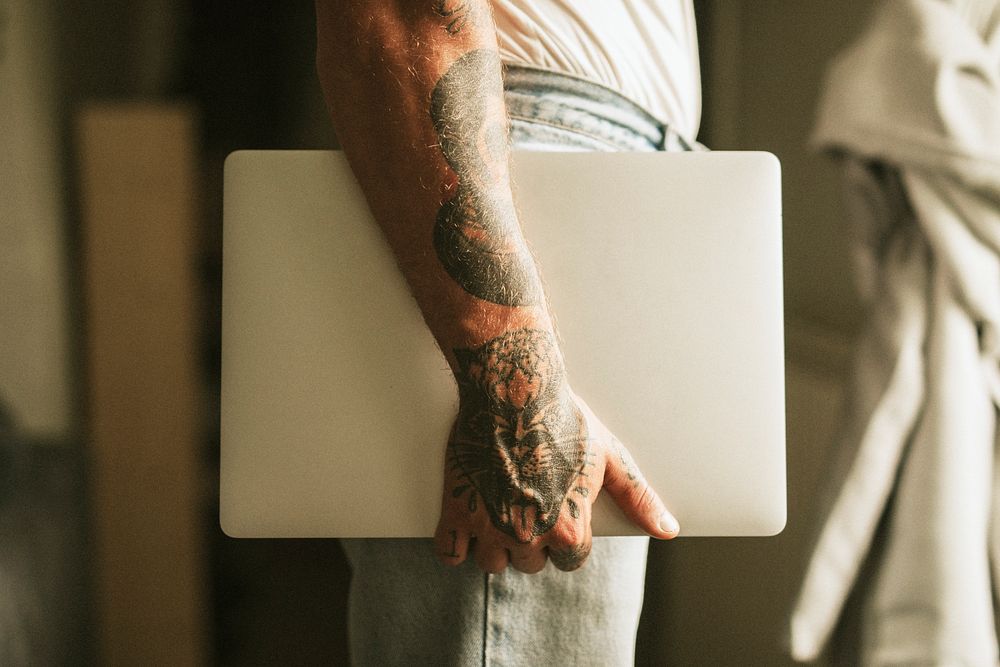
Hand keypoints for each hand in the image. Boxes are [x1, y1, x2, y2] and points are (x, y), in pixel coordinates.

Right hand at [434, 328, 678, 573]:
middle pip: (531, 564)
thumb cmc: (564, 417)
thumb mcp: (609, 456)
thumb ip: (638, 497)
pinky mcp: (456, 511)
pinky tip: (467, 525)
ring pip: (492, 564)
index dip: (567, 538)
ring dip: (496, 546)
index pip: (571, 560)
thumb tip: (668, 530)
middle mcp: (529, 535)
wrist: (512, 389)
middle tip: (528, 507)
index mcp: (569, 527)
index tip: (558, 516)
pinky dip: (456, 545)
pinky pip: (449, 553)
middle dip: (532, 541)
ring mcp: (489, 526)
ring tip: (500, 513)